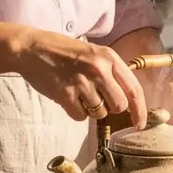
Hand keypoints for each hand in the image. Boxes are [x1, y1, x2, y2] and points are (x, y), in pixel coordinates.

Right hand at [13, 28, 147, 126]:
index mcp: (109, 57)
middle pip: (119, 105)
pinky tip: (67, 96)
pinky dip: (75, 111)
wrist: (32, 48)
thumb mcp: (94, 53)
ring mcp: (82, 82)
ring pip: (99, 113)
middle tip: (95, 97)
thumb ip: (111, 72)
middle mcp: (99, 69)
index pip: (134, 89)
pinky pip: (80, 116)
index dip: (140, 110)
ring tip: (77, 91)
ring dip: (90, 108)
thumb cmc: (64, 52)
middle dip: (110, 107)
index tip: (139, 124)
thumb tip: (128, 99)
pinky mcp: (66, 95)